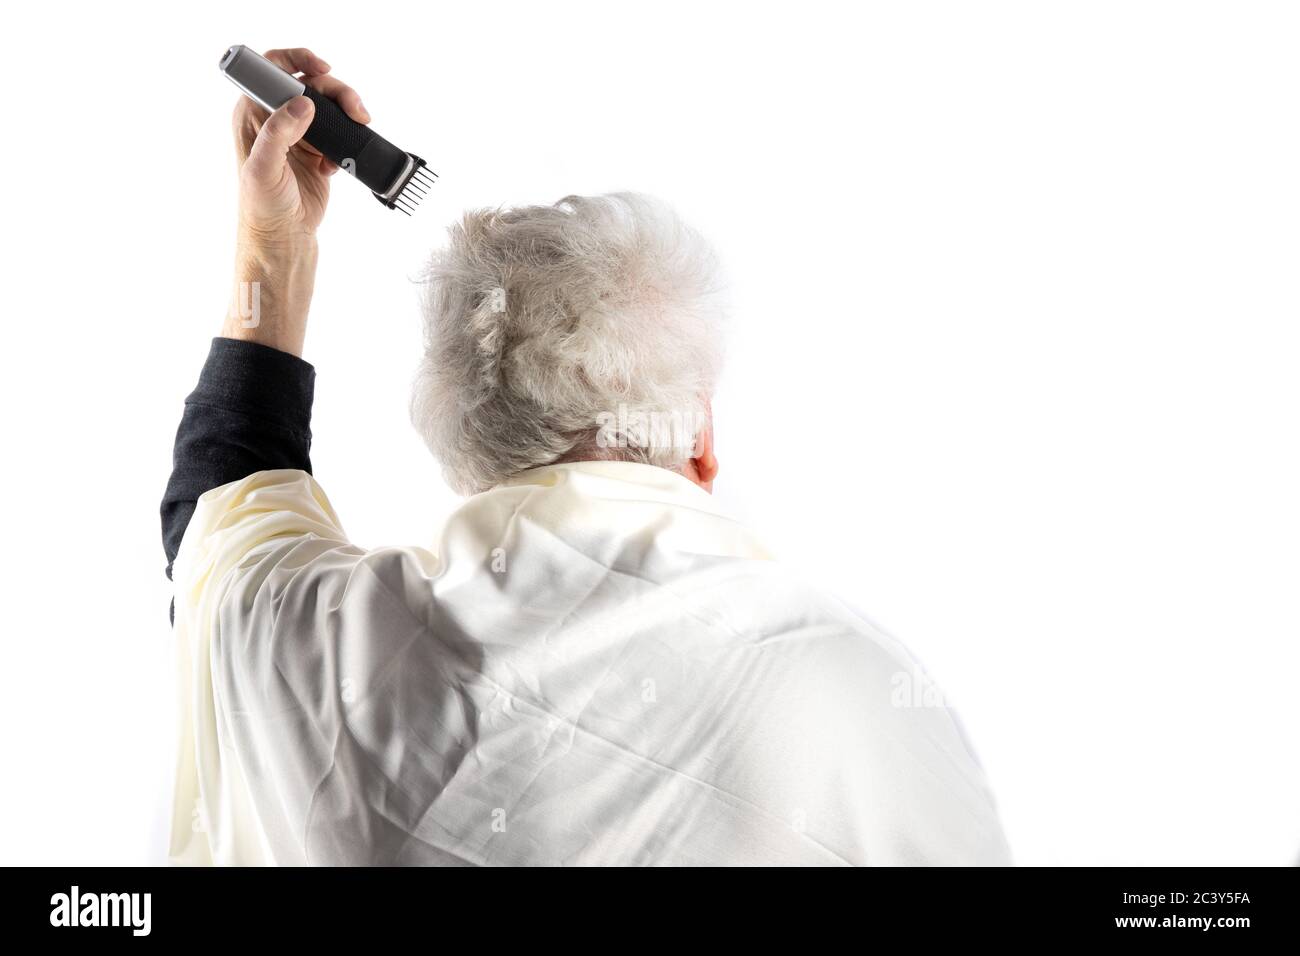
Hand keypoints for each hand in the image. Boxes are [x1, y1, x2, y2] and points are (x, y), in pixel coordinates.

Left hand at [233, 47, 370, 242]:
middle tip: (356, 110)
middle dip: (337, 92)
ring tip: (358, 129)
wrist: (285, 236)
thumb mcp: (264, 168)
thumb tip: (302, 103)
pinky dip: (346, 141)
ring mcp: (298, 134)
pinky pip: (338, 131)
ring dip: (347, 114)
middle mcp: (275, 118)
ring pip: (328, 106)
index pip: (273, 69)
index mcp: (253, 113)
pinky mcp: (316, 150)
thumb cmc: (264, 206)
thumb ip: (279, 132)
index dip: (298, 60)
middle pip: (311, 85)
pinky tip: (336, 163)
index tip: (322, 67)